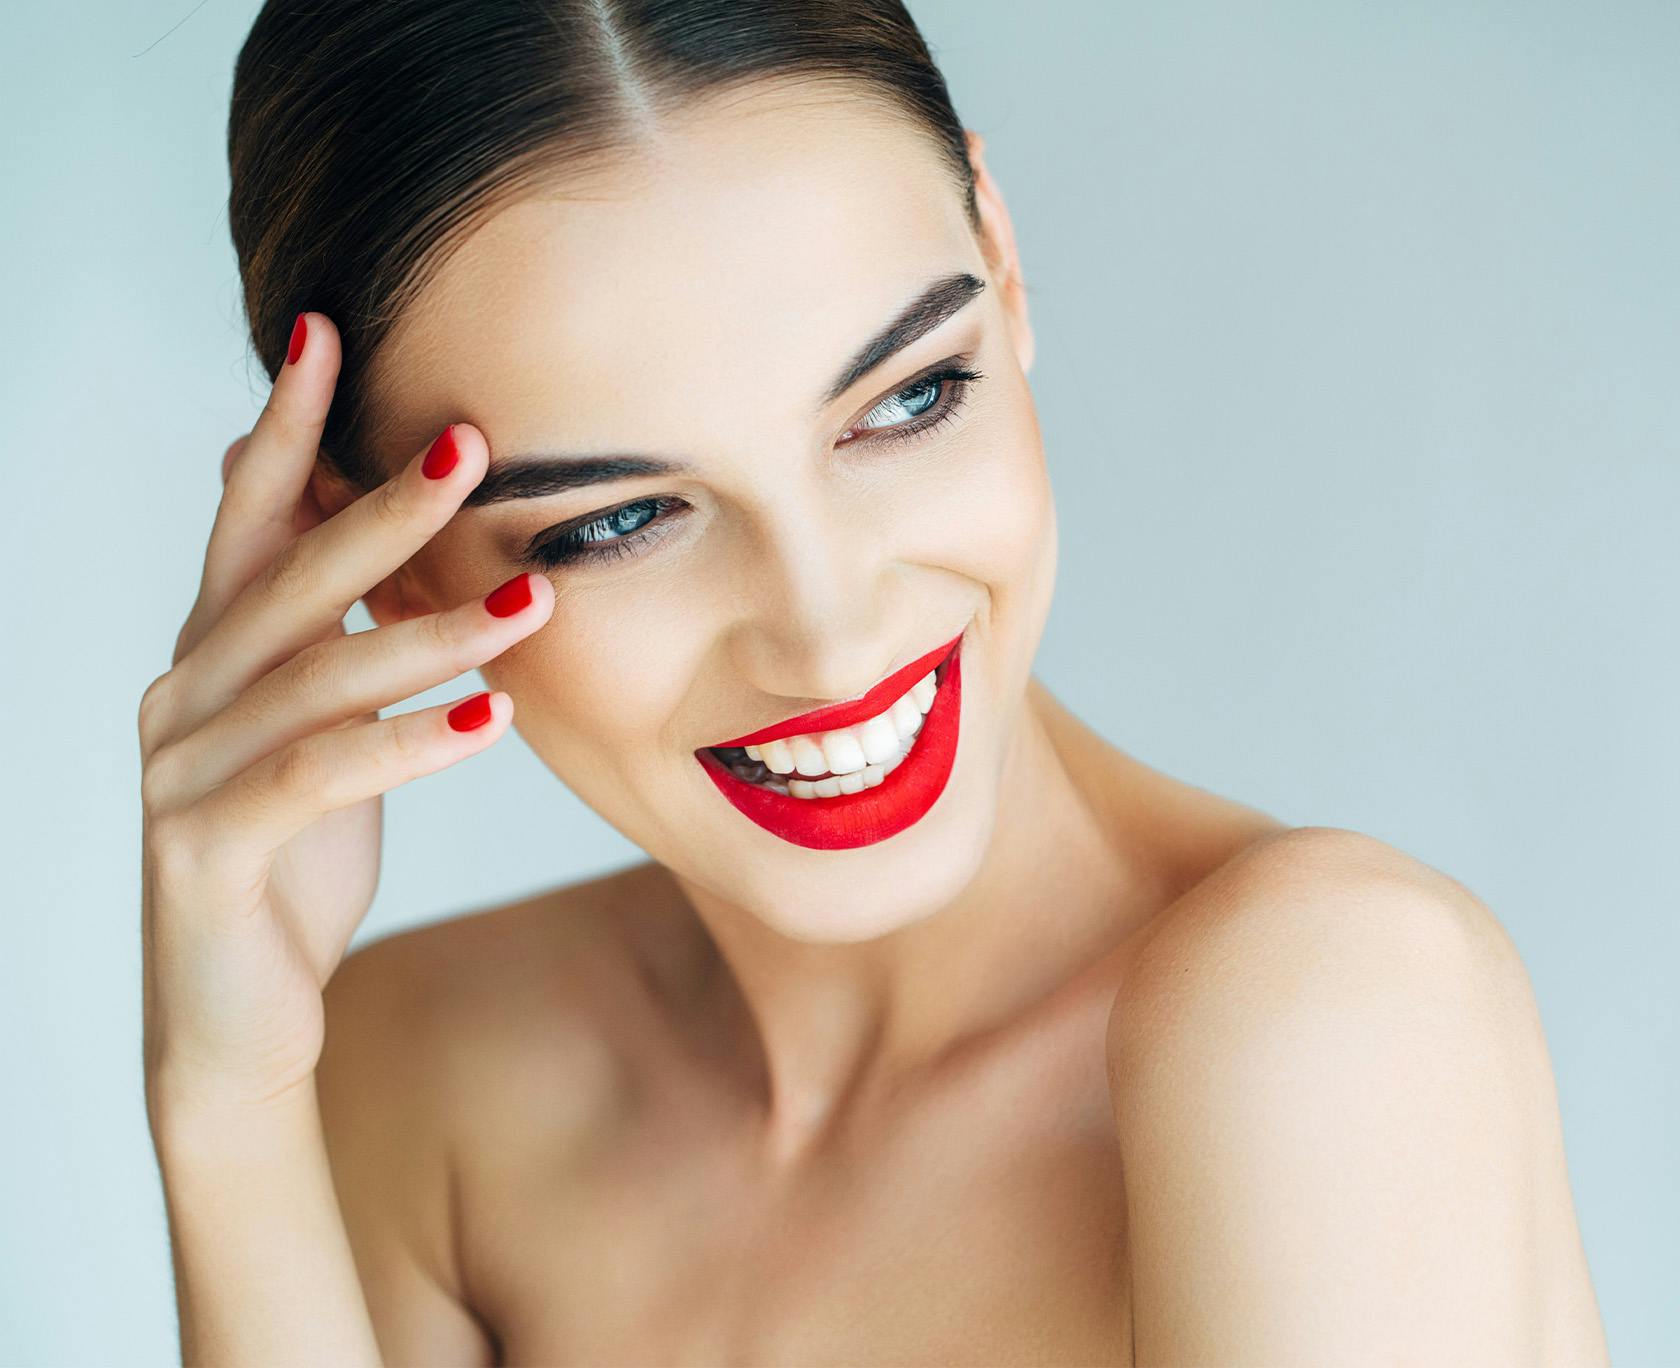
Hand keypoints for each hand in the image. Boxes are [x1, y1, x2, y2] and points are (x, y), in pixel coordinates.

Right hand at [137, 311, 552, 1117]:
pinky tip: (490, 714)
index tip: (328, 333)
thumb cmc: (294, 856)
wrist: (239, 1016)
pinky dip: (408, 743)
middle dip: (381, 509)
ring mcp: (184, 773)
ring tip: (532, 597)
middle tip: (471, 444)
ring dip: (431, 631)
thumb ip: (324, 634)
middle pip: (289, 581)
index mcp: (212, 655)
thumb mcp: (315, 729)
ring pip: (318, 677)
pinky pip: (319, 778)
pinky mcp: (211, 851)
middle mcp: (183, 697)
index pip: (248, 520)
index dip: (282, 428)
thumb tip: (360, 524)